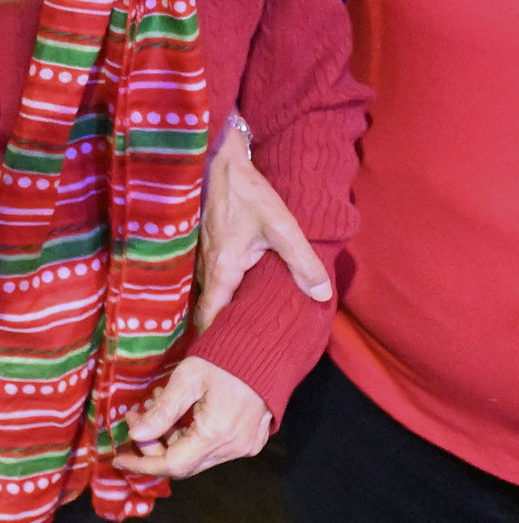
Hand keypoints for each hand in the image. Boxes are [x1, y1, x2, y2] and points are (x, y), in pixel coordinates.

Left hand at [113, 355, 272, 481]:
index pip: (172, 464)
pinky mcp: (250, 441)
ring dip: (171, 438)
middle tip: (136, 417)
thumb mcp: (186, 380)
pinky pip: (213, 449)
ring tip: (157, 405)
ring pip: (197, 456)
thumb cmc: (225, 360)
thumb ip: (162, 411)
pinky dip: (190, 437)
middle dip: (153, 446)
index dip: (142, 464)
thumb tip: (136, 434)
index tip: (119, 458)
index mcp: (217, 434)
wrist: (268, 352)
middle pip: (183, 463)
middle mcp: (234, 447)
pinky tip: (180, 413)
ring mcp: (245, 446)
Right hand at [196, 118, 333, 334]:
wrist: (220, 161)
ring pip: (204, 293)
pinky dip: (213, 294)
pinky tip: (229, 297)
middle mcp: (205, 266)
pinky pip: (205, 279)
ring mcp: (200, 255)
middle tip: (226, 353)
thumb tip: (321, 295)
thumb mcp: (282, 226)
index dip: (213, 339)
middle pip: (205, 308)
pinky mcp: (203, 245)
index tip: (217, 361)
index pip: (211, 314)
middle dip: (213, 331)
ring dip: (213, 312)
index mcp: (223, 268)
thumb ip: (302, 261)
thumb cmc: (249, 194)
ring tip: (229, 332)